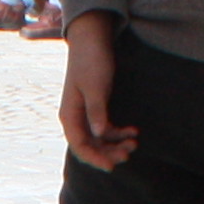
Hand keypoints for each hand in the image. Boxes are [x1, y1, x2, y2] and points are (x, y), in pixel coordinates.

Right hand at [59, 11, 135, 171]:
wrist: (93, 38)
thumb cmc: (91, 60)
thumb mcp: (95, 86)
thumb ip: (96, 111)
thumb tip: (99, 135)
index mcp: (69, 115)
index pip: (79, 146)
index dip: (95, 158)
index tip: (112, 165)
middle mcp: (75, 117)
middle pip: (90, 145)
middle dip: (109, 152)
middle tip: (129, 152)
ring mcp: (85, 113)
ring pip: (99, 139)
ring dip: (115, 144)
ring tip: (134, 143)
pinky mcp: (96, 106)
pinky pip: (105, 127)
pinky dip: (118, 132)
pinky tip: (133, 130)